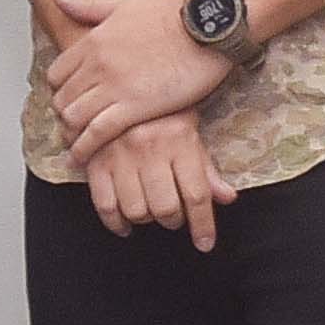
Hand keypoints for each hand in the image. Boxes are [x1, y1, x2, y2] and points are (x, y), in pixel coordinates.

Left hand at [49, 0, 235, 163]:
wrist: (208, 27)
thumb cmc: (173, 14)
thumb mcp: (124, 3)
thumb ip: (87, 5)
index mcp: (93, 39)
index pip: (56, 74)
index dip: (60, 90)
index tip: (69, 99)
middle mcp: (97, 64)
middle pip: (62, 98)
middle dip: (64, 114)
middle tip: (74, 125)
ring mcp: (114, 86)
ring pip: (74, 117)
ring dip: (72, 133)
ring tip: (77, 144)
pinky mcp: (135, 107)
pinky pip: (97, 132)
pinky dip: (85, 148)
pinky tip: (82, 158)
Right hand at [84, 110, 235, 248]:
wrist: (122, 81)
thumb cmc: (162, 111)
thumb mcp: (191, 133)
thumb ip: (207, 169)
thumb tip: (227, 198)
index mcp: (179, 141)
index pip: (197, 195)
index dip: (203, 226)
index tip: (204, 243)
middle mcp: (150, 149)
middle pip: (166, 208)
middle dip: (173, 220)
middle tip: (174, 215)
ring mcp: (121, 156)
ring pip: (137, 210)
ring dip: (147, 220)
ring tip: (151, 211)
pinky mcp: (96, 161)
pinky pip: (105, 205)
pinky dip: (116, 223)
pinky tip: (125, 224)